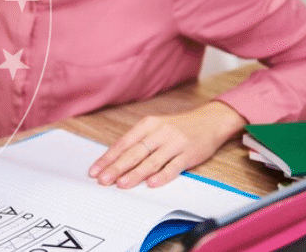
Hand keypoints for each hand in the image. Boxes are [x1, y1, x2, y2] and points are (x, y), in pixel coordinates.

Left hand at [89, 101, 246, 187]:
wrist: (210, 120)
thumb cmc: (178, 127)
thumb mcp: (156, 127)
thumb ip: (138, 141)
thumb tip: (115, 160)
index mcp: (148, 124)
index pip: (124, 143)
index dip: (109, 157)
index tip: (96, 170)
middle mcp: (160, 132)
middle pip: (134, 152)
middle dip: (116, 167)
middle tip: (103, 180)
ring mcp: (175, 143)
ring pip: (152, 161)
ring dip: (135, 173)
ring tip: (121, 184)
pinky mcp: (189, 154)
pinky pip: (173, 167)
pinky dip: (162, 176)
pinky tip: (151, 184)